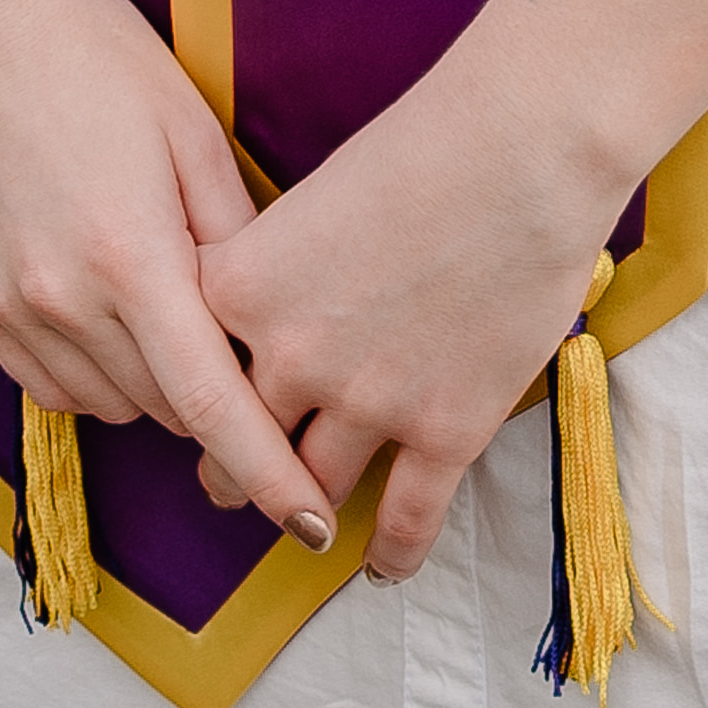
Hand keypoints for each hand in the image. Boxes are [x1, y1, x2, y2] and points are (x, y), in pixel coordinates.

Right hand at [0, 0, 334, 555]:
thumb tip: (270, 314)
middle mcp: (61, 298)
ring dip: (158, 388)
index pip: (212, 404)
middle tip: (264, 369)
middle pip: (165, 409)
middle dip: (221, 408)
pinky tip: (120, 318)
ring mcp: (8, 303)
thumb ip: (234, 236)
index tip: (312, 522)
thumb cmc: (91, 51)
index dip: (268, 474)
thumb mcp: (189, 129)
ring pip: (108, 404)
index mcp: (129, 257)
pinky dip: (96, 372)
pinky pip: (49, 380)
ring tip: (184, 317)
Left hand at [201, 39, 622, 580]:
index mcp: (240, 286)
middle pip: (234, 443)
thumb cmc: (423, 139)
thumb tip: (270, 306)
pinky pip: (407, 520)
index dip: (187, 386)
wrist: (523, 144)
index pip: (184, 361)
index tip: (194, 403)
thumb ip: (278, 266)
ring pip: (310, 492)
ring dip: (302, 513)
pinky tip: (383, 568)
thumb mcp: (313, 196)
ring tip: (302, 524)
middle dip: (230, 468)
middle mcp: (289, 356)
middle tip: (230, 480)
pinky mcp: (445, 429)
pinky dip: (392, 553)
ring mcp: (368, 403)